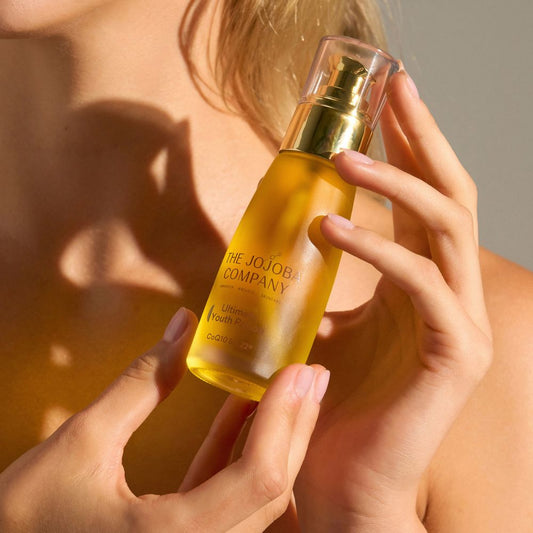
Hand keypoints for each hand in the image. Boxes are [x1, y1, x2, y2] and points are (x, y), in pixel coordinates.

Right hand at [0, 308, 328, 531]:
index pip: (257, 479)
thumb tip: (183, 323)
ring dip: (276, 440)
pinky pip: (225, 497)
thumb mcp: (81, 442)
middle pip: (269, 491)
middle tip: (310, 373)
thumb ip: (140, 382)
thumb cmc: (23, 517)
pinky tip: (243, 411)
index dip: (283, 420)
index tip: (296, 370)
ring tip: (292, 389)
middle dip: (294, 427)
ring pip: (256, 498)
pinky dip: (237, 454)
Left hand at [295, 71, 492, 530]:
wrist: (340, 478)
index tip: (385, 101)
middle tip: (396, 87)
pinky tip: (329, 228)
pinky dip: (378, 249)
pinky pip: (422, 284)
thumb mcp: (321, 325)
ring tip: (345, 156)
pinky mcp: (456, 354)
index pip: (423, 200)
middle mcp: (449, 294)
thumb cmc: (328, 402)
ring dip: (398, 183)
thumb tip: (285, 245)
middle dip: (425, 136)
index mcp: (419, 286)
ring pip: (446, 229)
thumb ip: (317, 286)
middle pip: (450, 195)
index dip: (409, 146)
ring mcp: (460, 322)